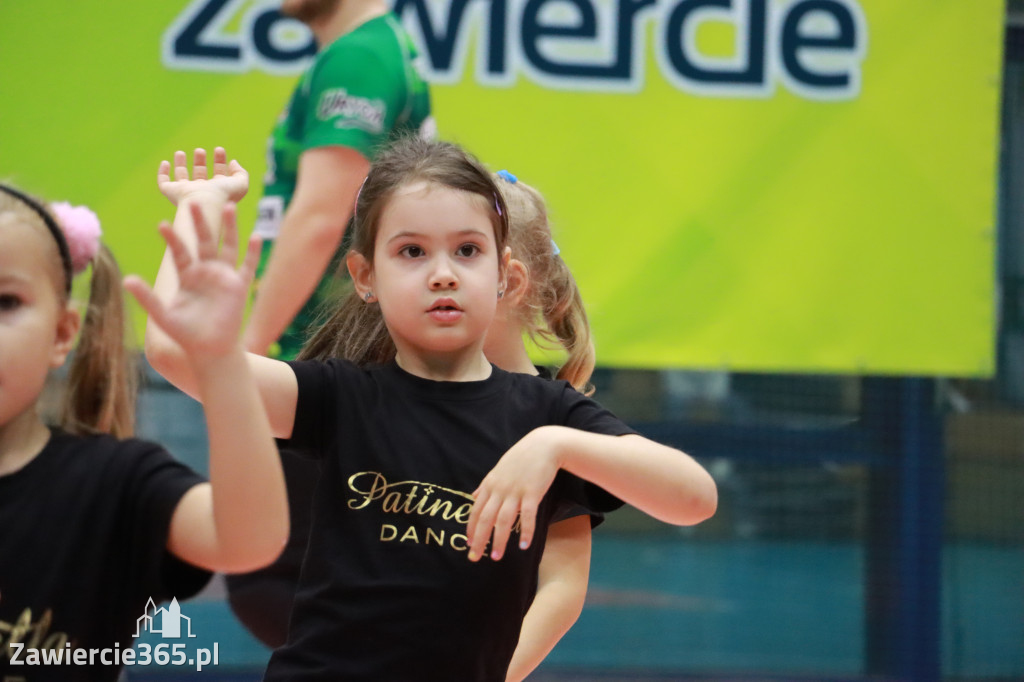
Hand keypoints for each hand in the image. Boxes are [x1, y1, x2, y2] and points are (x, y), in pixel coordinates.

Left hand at [125, 202, 259, 360]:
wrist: (210, 350)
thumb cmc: (186, 334)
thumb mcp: (163, 315)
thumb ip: (147, 296)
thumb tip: (126, 279)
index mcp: (187, 276)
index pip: (180, 252)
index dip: (172, 239)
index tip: (162, 225)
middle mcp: (206, 271)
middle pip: (204, 241)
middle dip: (199, 223)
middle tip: (193, 202)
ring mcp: (224, 277)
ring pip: (228, 246)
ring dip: (229, 227)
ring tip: (229, 206)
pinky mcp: (240, 286)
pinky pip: (248, 265)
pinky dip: (253, 252)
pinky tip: (256, 236)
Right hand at [158, 147, 248, 205]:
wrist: (205, 203)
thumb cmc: (224, 195)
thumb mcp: (240, 183)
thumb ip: (241, 173)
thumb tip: (233, 162)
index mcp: (218, 190)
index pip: (219, 175)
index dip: (220, 162)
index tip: (219, 149)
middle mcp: (201, 192)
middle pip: (200, 175)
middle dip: (200, 162)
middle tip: (200, 150)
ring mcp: (186, 192)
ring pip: (181, 177)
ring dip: (180, 164)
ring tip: (181, 152)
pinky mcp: (172, 192)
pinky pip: (164, 183)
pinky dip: (162, 173)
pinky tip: (165, 162)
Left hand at [465, 427, 563, 561]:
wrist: (544, 445)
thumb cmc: (521, 458)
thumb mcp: (498, 469)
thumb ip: (486, 485)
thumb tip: (473, 496)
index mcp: (490, 484)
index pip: (476, 511)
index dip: (471, 529)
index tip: (468, 544)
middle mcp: (499, 489)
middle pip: (485, 519)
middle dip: (479, 540)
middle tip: (474, 557)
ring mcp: (515, 491)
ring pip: (503, 520)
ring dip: (499, 540)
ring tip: (496, 557)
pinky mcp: (532, 493)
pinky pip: (528, 516)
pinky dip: (526, 531)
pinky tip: (524, 545)